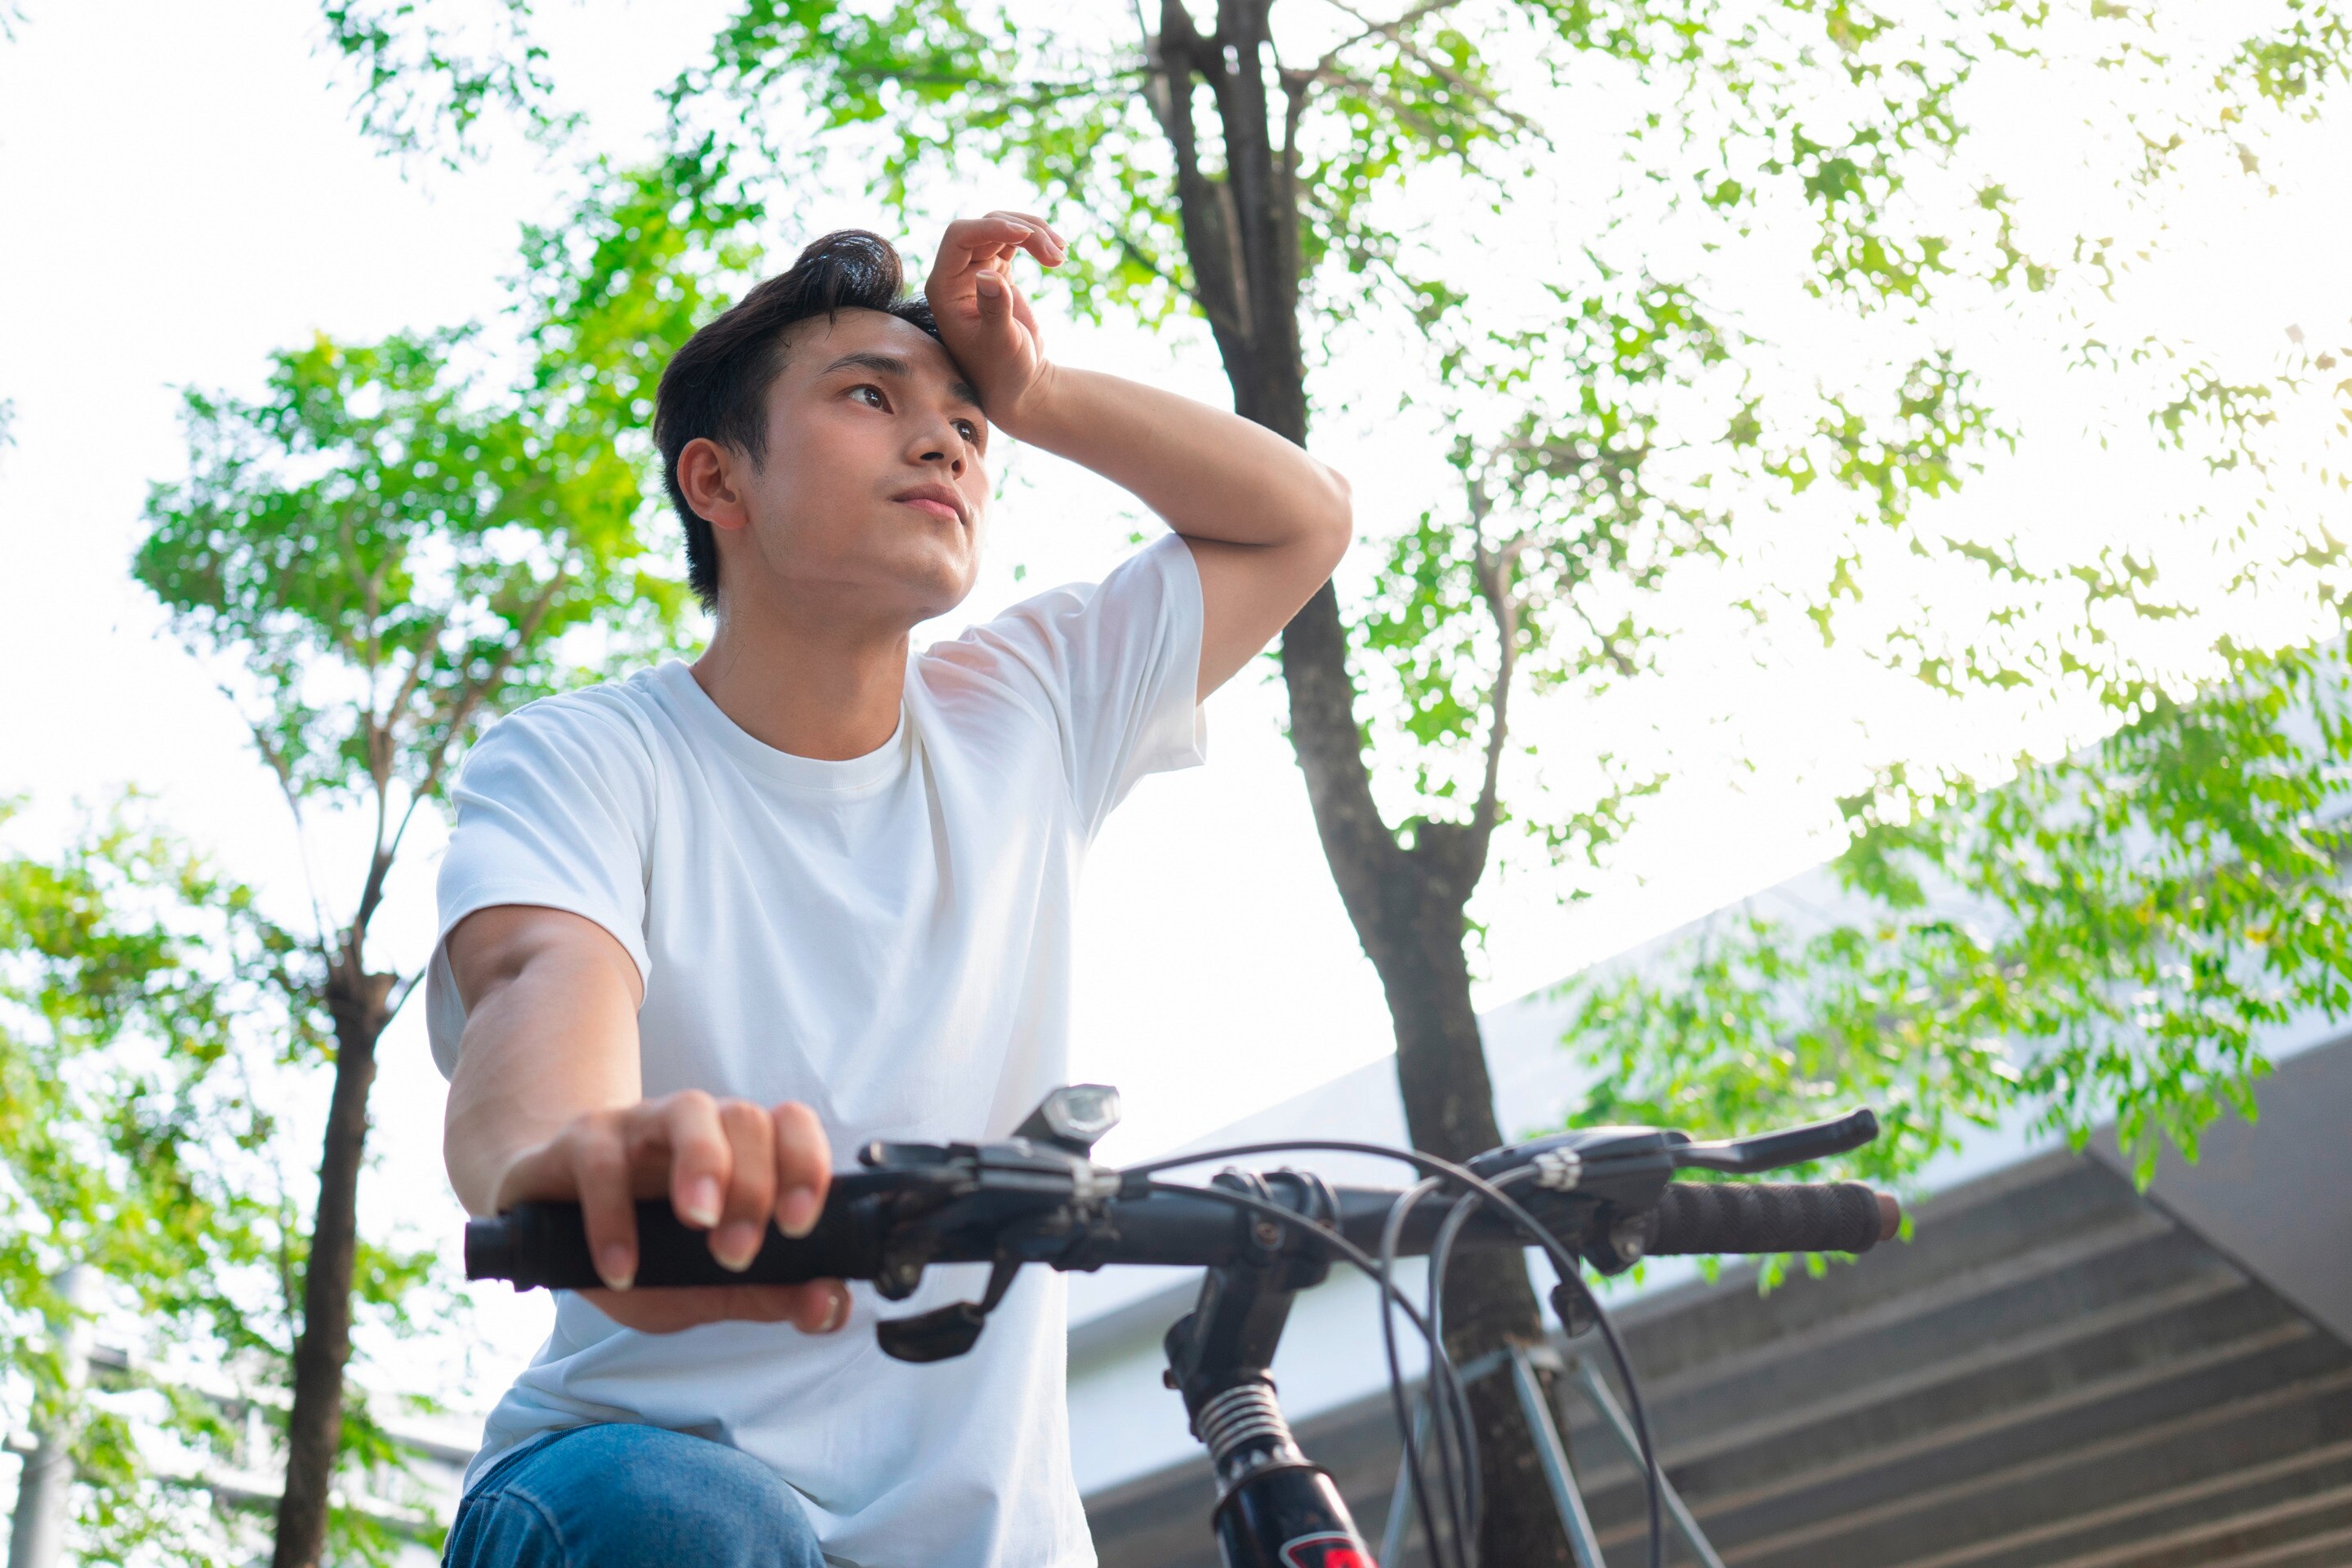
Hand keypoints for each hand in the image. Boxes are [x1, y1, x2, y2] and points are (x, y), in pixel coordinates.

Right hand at [489, 1090, 847, 1336]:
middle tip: (736, 1252)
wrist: (548, 1232)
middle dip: (754, 1185)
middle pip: (746, 1118)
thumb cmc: (644, 1251)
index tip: (799, 1224)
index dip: (807, 1164)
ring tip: (698, 1225)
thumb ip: (770, 1294)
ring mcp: (639, 1125)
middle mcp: (698, 1126)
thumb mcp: (709, 1286)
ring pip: (689, 1112)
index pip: (792, 1125)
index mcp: (741, 1151)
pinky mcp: (580, 1143)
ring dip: (704, 1165)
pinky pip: (602, 1163)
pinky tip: (621, 1272)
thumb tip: (830, 1307)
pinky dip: (614, 1218)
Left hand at [924, 210, 1066, 434]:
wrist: (1018, 386)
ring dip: (1035, 233)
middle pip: (985, 227)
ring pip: (1002, 227)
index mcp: (945, 288)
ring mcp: (977, 271)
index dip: (992, 227)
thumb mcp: (1001, 343)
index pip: (960, 237)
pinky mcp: (998, 273)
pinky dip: (1037, 241)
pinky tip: (1057, 253)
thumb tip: (987, 274)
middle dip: (1024, 232)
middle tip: (1058, 255)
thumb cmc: (1004, 372)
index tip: (1026, 236)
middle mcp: (956, 274)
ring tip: (1061, 255)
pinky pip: (1013, 241)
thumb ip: (994, 309)